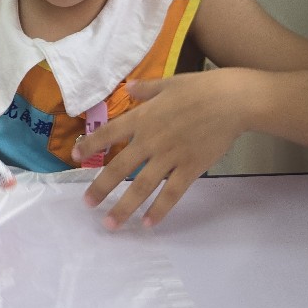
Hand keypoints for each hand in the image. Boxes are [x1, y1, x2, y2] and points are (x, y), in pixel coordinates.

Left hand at [72, 69, 248, 228]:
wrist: (233, 101)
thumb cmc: (201, 88)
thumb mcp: (168, 83)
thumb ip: (145, 89)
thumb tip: (129, 88)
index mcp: (143, 117)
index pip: (109, 133)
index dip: (90, 145)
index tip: (74, 156)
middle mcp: (151, 140)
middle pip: (120, 167)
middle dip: (101, 187)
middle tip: (87, 204)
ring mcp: (170, 157)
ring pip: (142, 186)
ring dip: (124, 206)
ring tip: (110, 223)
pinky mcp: (190, 169)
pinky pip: (171, 194)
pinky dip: (159, 210)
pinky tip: (147, 224)